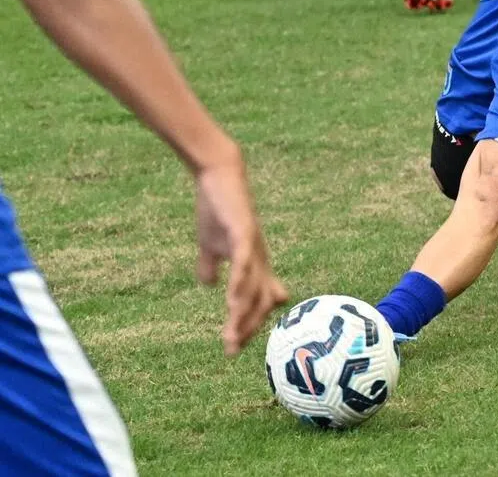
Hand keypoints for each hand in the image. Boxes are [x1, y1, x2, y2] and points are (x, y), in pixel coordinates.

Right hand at [194, 156, 286, 355]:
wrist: (218, 176)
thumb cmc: (216, 209)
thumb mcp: (210, 244)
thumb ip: (210, 264)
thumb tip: (207, 284)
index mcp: (253, 263)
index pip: (260, 301)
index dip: (250, 324)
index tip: (233, 348)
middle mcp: (259, 257)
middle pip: (262, 300)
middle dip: (248, 326)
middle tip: (231, 350)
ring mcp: (254, 245)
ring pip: (254, 286)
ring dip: (242, 312)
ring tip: (232, 335)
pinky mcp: (244, 230)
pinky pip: (245, 260)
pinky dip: (240, 281)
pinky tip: (231, 300)